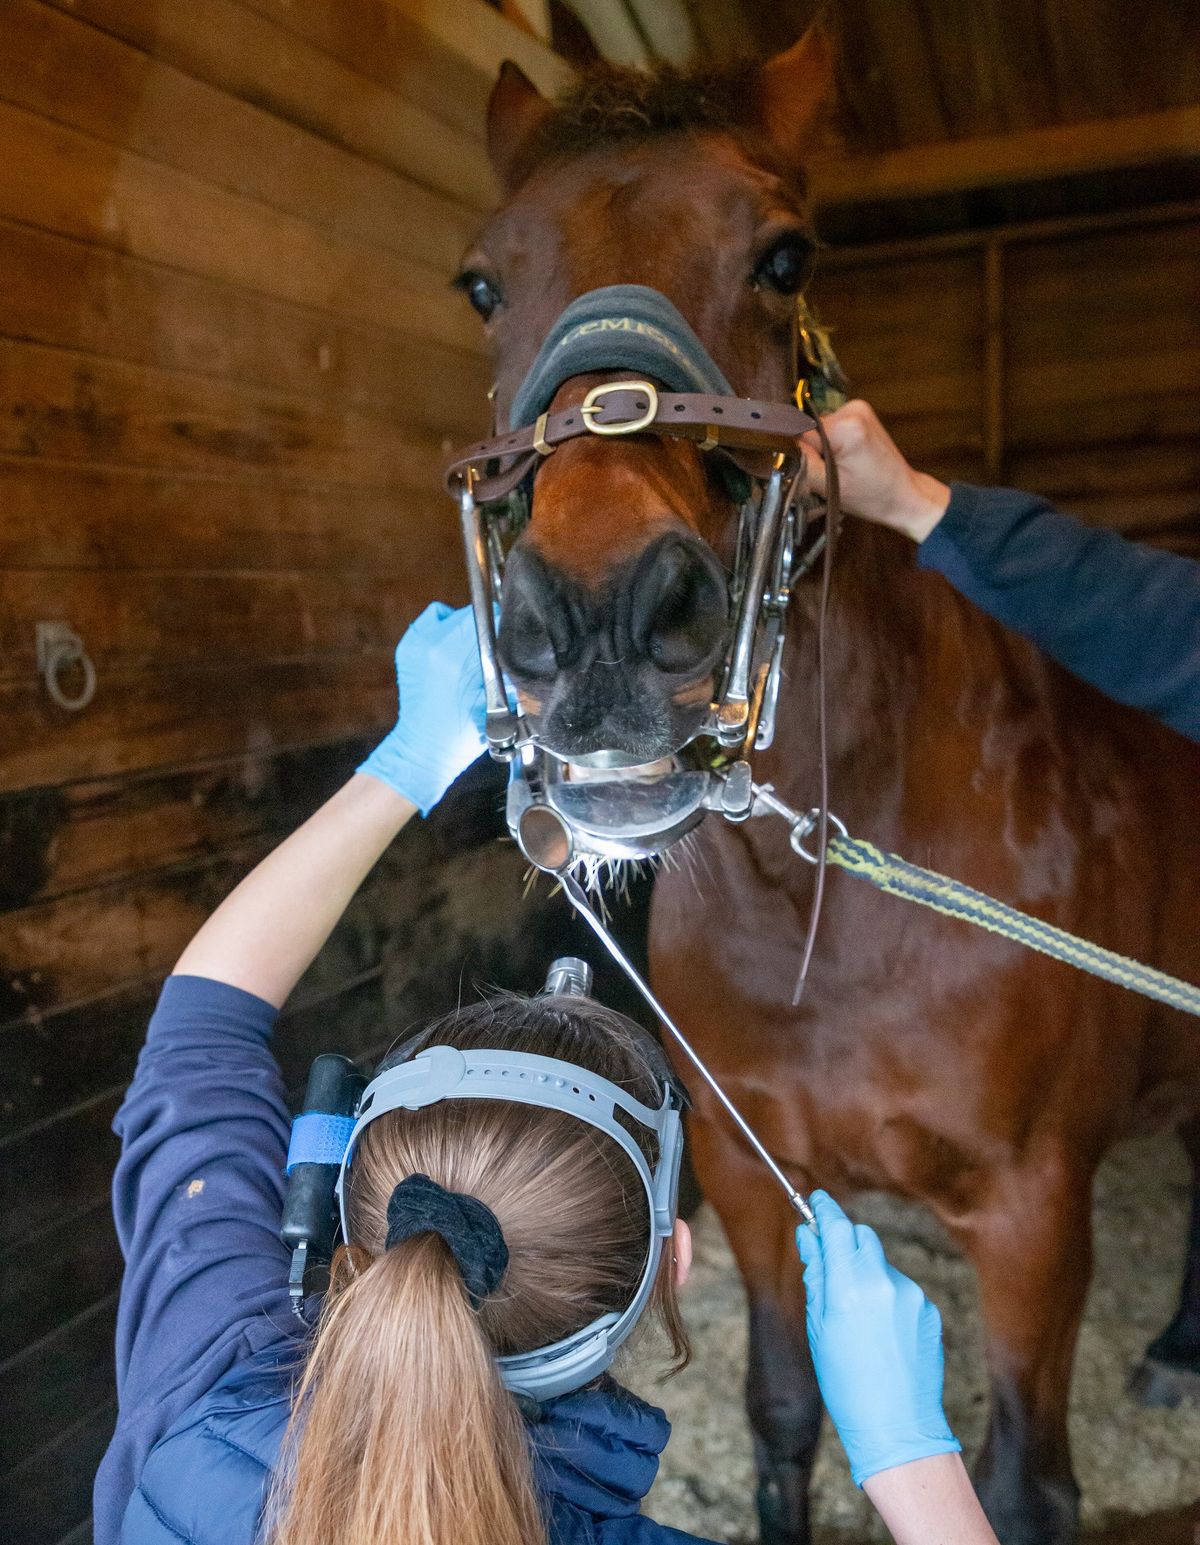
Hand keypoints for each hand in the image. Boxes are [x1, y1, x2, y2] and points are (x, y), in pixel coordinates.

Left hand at [357, 602, 488, 813]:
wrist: (425, 748)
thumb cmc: (461, 732)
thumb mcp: (496, 700)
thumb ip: (503, 665)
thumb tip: (512, 640)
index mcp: (455, 656)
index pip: (487, 618)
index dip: (501, 627)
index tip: (506, 641)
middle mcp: (432, 643)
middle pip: (469, 616)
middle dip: (483, 632)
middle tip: (488, 654)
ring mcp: (416, 644)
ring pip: (451, 615)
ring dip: (464, 630)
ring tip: (467, 655)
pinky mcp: (407, 647)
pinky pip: (432, 623)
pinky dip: (443, 632)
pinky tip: (450, 653)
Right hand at [796, 1190, 959, 1486]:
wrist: (898, 1429)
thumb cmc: (848, 1384)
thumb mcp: (819, 1329)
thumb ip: (816, 1276)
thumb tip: (809, 1237)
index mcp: (850, 1288)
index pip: (838, 1227)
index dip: (825, 1210)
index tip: (817, 1201)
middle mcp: (884, 1283)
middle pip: (863, 1237)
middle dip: (846, 1244)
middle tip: (830, 1267)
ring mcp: (912, 1296)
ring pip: (882, 1265)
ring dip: (867, 1276)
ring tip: (859, 1323)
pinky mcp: (929, 1309)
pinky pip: (901, 1290)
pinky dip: (887, 1299)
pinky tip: (882, 1334)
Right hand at [799, 400, 950, 542]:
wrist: (902, 494)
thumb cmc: (872, 496)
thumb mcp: (828, 485)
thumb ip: (800, 462)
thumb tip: (777, 446)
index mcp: (846, 427)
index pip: (800, 434)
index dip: (802, 456)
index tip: (814, 472)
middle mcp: (853, 409)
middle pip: (810, 430)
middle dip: (814, 452)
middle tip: (831, 473)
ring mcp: (858, 408)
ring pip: (819, 429)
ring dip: (823, 448)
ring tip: (843, 467)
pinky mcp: (860, 413)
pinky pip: (831, 427)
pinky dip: (833, 443)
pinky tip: (848, 458)